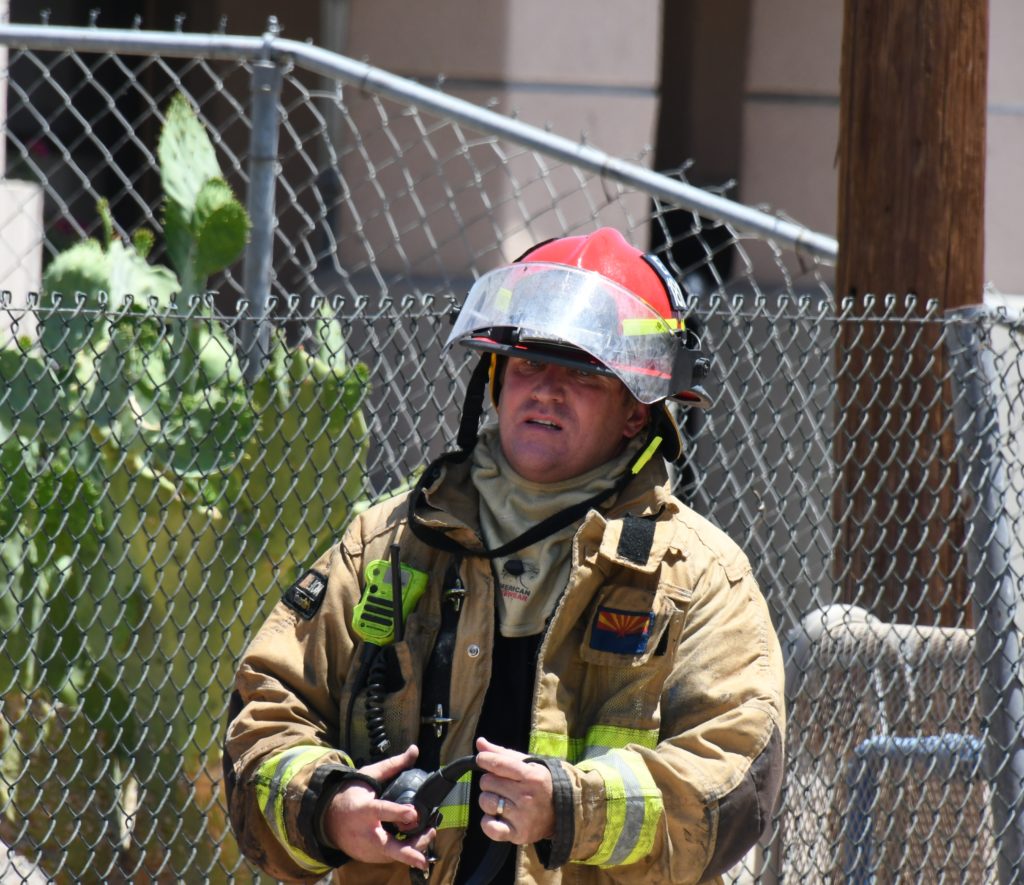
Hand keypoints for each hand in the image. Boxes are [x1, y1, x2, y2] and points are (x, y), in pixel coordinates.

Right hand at [322, 744, 434, 871]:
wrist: (328, 821)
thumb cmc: (350, 796)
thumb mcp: (368, 776)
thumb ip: (392, 766)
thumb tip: (414, 750)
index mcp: (364, 809)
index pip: (382, 811)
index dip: (397, 813)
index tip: (413, 813)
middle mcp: (366, 833)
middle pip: (388, 846)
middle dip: (408, 852)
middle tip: (424, 855)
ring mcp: (367, 848)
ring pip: (394, 854)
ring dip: (414, 849)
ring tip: (429, 833)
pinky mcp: (369, 857)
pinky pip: (391, 857)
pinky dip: (405, 851)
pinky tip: (417, 841)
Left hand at [475, 736, 554, 844]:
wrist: (563, 811)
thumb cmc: (541, 783)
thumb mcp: (527, 764)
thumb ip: (502, 753)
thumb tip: (479, 742)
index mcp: (531, 776)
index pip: (498, 764)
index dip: (484, 760)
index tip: (481, 760)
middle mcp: (527, 796)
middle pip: (488, 782)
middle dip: (489, 781)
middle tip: (501, 784)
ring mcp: (523, 817)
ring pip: (486, 802)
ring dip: (488, 800)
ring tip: (500, 800)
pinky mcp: (519, 834)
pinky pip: (490, 828)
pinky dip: (488, 822)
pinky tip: (496, 817)